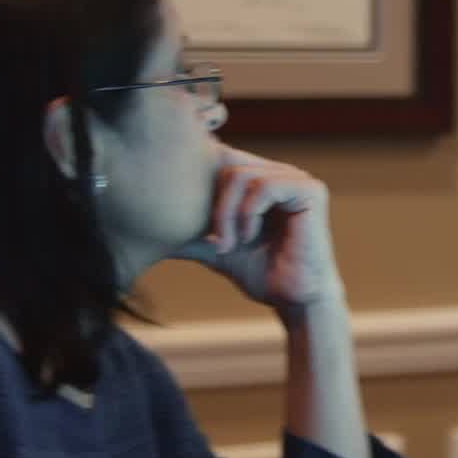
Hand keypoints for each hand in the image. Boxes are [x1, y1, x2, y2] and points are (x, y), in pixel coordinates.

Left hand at [174, 145, 344, 313]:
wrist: (294, 298)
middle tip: (215, 241)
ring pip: (241, 175)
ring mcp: (297, 179)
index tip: (198, 221)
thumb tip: (146, 233)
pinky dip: (248, 214)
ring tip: (228, 243)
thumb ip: (190, 233)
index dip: (201, 179)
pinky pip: (265, 187)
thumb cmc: (262, 273)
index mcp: (262, 179)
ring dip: (227, 213)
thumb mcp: (216, 247)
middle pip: (226, 164)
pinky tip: (249, 238)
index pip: (221, 158)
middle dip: (213, 206)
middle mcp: (280, 173)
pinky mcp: (310, 190)